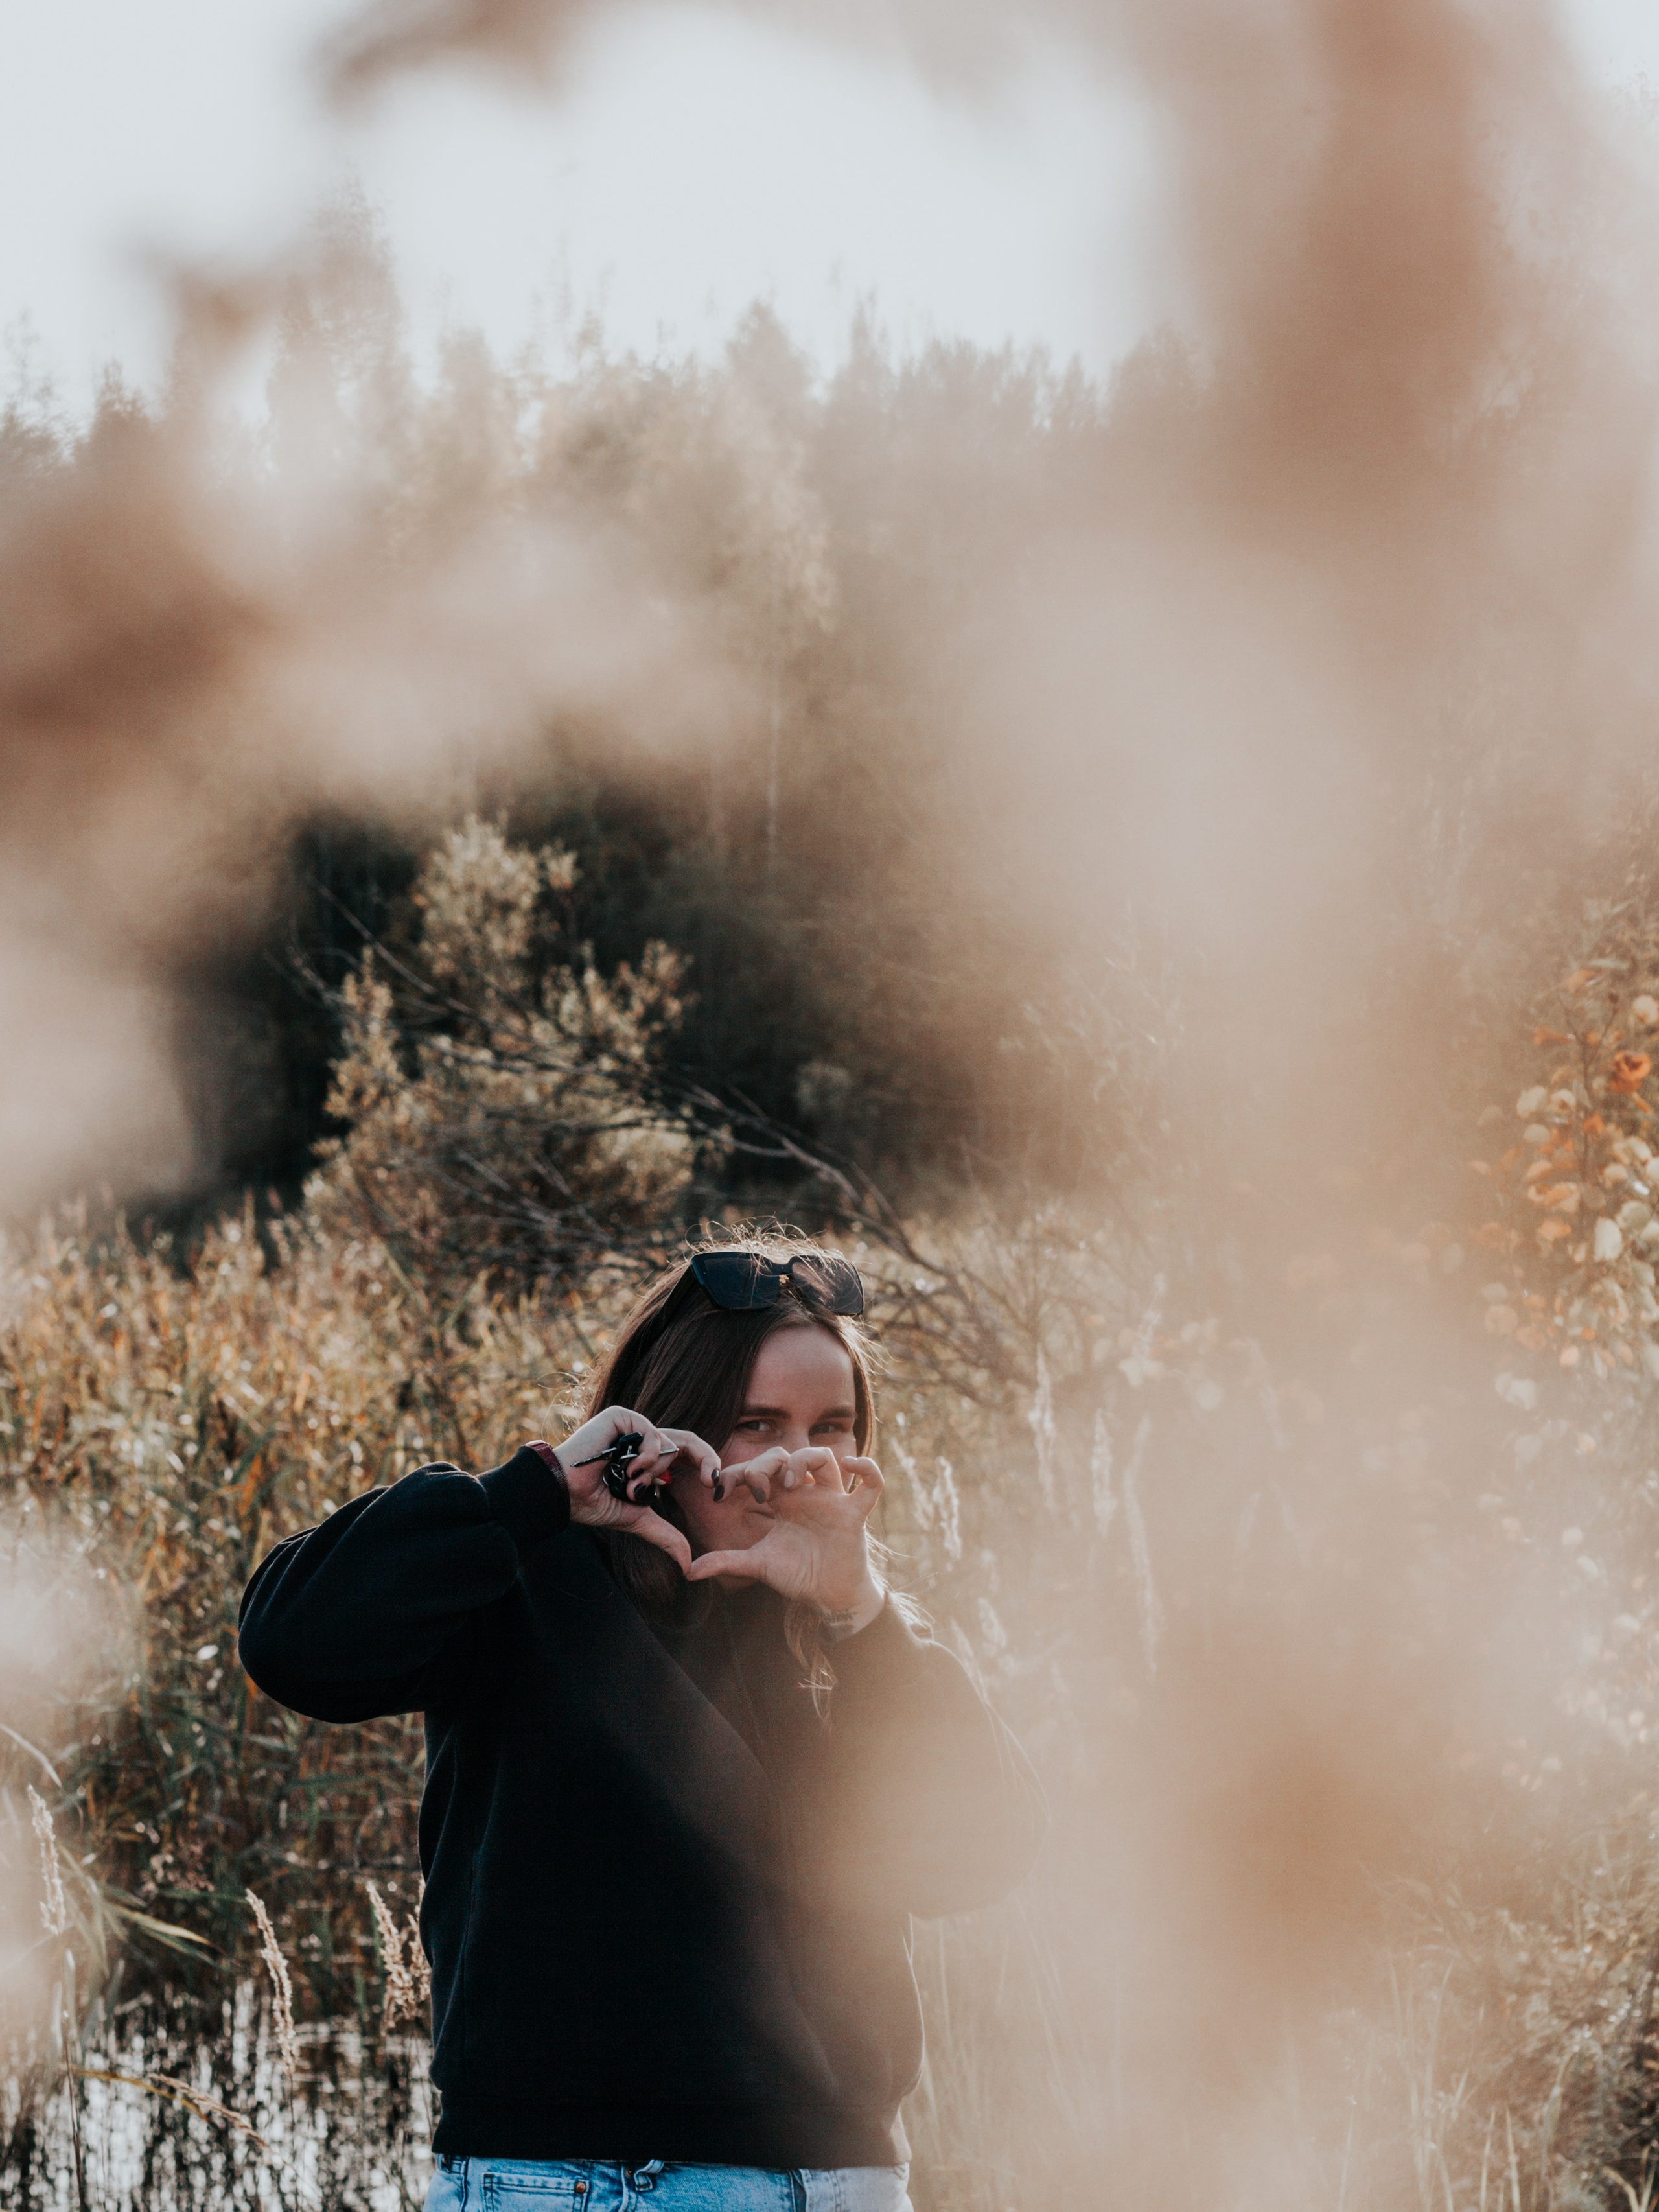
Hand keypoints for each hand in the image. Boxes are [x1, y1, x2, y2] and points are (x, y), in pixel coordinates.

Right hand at [540, 1406, 719, 1574]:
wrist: (565, 1494)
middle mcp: (642, 1438)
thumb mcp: (637, 1519)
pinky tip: (627, 1469)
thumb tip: (688, 1564)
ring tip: (629, 1482)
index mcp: (648, 1457)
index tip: (715, 1487)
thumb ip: (664, 1535)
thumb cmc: (592, 1502)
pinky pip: (652, 1433)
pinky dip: (646, 1456)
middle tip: (712, 1480)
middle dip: (706, 1458)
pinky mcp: (621, 1417)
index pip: (686, 1453)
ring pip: (668, 1444)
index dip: (706, 1464)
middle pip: (687, 1440)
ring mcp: (632, 1426)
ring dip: (654, 1471)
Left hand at [685, 1447, 884, 1628]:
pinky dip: (867, 1468)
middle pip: (788, 1454)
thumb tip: (689, 1571)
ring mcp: (832, 1501)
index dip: (738, 1471)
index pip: (759, 1469)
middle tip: (757, 1489)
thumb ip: (726, 1562)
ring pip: (824, 1458)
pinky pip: (871, 1484)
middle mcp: (806, 1494)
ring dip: (804, 1461)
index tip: (719, 1490)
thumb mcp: (757, 1565)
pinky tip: (850, 1463)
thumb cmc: (797, 1576)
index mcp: (782, 1501)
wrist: (828, 1598)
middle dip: (767, 1462)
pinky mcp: (854, 1514)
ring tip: (789, 1484)